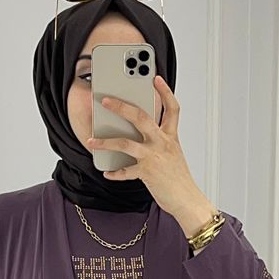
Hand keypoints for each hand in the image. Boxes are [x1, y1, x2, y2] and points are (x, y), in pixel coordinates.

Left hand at [86, 75, 215, 236]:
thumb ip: (158, 141)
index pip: (172, 108)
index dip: (165, 92)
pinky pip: (126, 171)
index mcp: (171, 136)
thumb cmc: (178, 178)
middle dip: (121, 106)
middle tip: (106, 100)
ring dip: (105, 142)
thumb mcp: (172, 154)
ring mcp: (154, 157)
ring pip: (125, 143)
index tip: (155, 78)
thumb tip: (133, 133)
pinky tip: (107, 172)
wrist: (187, 200)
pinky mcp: (147, 173)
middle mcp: (163, 143)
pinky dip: (115, 172)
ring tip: (91, 141)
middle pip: (141, 117)